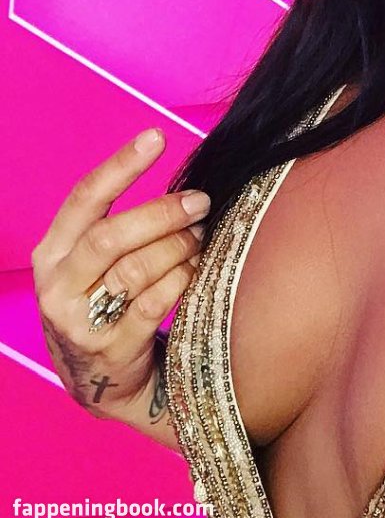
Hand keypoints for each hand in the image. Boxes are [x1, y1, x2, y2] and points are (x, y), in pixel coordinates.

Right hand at [31, 127, 209, 424]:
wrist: (100, 381)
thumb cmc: (106, 301)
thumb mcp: (93, 264)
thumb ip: (120, 225)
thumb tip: (184, 184)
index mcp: (51, 253)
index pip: (84, 198)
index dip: (121, 165)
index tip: (156, 137)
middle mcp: (58, 287)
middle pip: (111, 236)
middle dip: (162, 213)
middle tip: (200, 201)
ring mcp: (80, 323)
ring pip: (136, 270)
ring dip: (178, 247)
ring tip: (200, 237)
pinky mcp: (110, 351)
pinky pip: (154, 302)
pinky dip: (181, 279)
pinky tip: (194, 268)